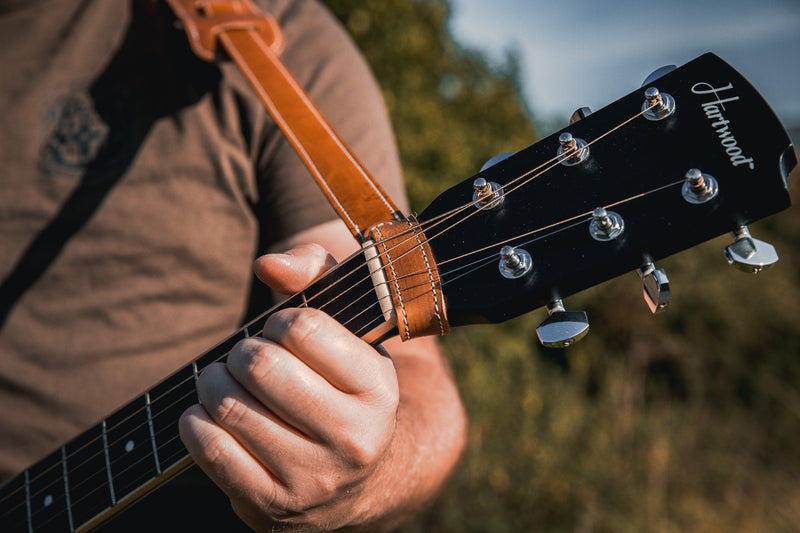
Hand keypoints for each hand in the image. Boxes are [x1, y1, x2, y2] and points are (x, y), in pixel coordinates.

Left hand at [180, 243, 400, 530]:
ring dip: (213, 383)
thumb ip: (315, 273)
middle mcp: (354, 439)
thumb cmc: (343, 384)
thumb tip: (267, 265)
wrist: (359, 479)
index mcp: (379, 389)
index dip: (280, 321)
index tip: (281, 331)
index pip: (304, 329)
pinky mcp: (273, 506)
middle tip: (247, 356)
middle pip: (262, 368)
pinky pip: (212, 452)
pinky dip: (196, 423)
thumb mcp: (350, 325)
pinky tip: (209, 414)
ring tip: (224, 381)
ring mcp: (313, 479)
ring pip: (231, 409)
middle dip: (242, 352)